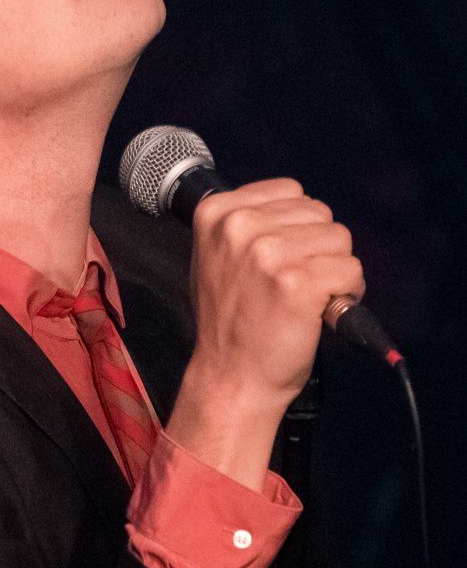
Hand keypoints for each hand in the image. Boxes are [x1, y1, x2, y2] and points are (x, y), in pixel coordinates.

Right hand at [188, 178, 363, 409]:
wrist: (231, 376)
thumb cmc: (230, 320)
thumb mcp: (216, 256)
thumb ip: (246, 224)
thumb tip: (298, 206)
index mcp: (216, 212)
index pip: (289, 191)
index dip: (296, 226)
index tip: (279, 258)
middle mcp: (240, 226)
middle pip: (318, 212)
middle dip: (317, 246)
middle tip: (293, 282)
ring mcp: (268, 253)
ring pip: (340, 238)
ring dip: (334, 269)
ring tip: (305, 297)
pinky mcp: (298, 282)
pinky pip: (351, 270)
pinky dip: (348, 293)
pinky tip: (320, 311)